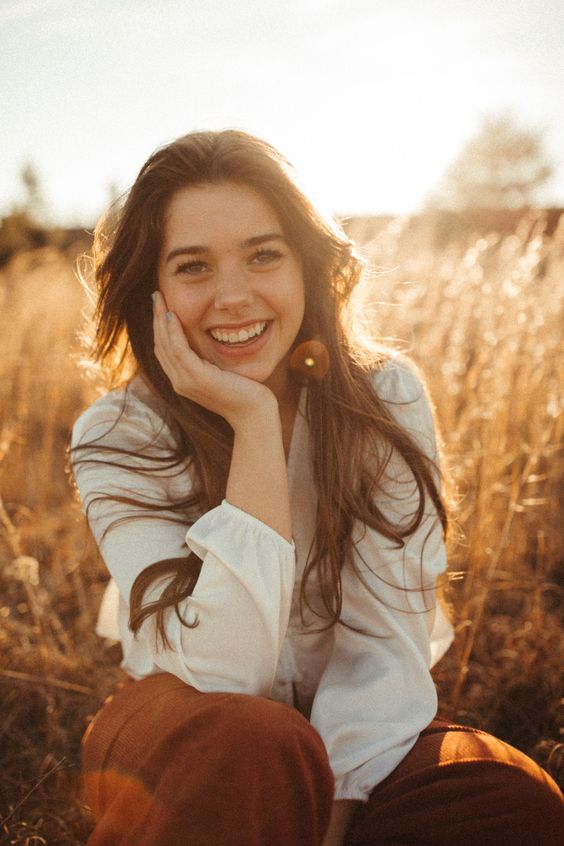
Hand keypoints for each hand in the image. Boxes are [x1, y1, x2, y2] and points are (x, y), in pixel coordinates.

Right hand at [152, 291, 276, 427]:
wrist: (254, 414)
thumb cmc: (245, 392)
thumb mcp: (221, 372)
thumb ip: (209, 359)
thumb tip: (208, 338)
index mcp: (183, 380)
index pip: (163, 349)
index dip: (159, 326)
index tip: (160, 304)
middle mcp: (179, 382)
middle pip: (159, 345)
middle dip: (155, 319)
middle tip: (155, 295)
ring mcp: (186, 382)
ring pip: (165, 345)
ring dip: (160, 320)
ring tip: (159, 299)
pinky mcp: (197, 379)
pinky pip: (179, 350)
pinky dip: (174, 332)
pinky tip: (173, 315)